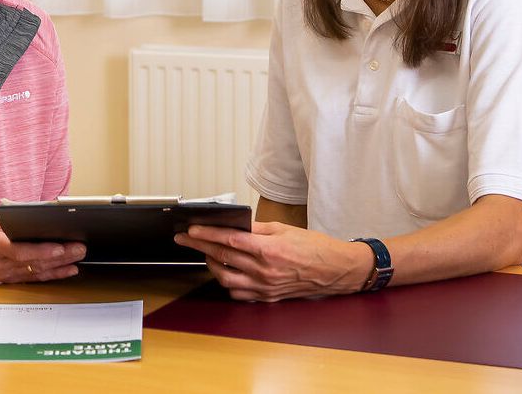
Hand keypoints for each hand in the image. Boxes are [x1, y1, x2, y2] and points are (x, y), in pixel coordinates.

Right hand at [0, 214, 85, 282]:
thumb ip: (16, 218)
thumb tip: (45, 214)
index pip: (18, 251)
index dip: (40, 251)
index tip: (59, 247)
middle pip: (33, 262)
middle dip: (60, 255)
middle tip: (79, 247)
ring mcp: (6, 275)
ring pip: (38, 271)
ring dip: (61, 264)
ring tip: (79, 255)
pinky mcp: (13, 280)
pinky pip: (37, 278)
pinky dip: (55, 274)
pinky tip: (70, 269)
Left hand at [174, 221, 370, 300]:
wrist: (336, 270)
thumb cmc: (315, 248)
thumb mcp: (284, 229)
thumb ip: (257, 228)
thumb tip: (235, 224)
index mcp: (268, 249)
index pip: (229, 239)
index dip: (206, 234)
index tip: (191, 230)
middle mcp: (264, 270)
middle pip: (222, 257)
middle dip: (199, 246)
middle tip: (185, 239)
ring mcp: (265, 286)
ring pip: (225, 278)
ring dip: (211, 265)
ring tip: (205, 253)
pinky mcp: (267, 297)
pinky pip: (239, 293)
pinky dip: (227, 282)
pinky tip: (225, 271)